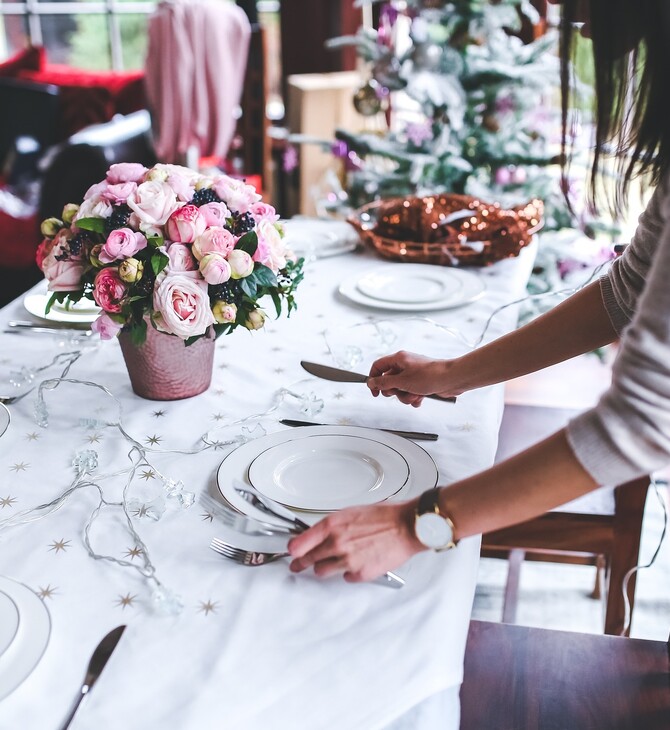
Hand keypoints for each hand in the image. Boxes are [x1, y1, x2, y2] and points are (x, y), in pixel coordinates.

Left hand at [288, 499, 424, 582]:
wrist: (406, 526)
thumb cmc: (384, 516)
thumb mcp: (351, 512)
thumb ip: (334, 526)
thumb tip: (322, 534)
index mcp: (332, 525)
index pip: (300, 543)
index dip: (293, 549)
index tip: (292, 552)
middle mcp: (336, 543)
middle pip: (308, 560)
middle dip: (301, 563)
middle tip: (297, 565)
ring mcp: (347, 560)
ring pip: (322, 571)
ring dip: (324, 568)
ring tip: (330, 563)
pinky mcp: (360, 574)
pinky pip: (345, 577)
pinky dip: (348, 572)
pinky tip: (355, 563)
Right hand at [367, 351, 457, 406]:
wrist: (451, 379)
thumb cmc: (430, 375)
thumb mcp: (402, 381)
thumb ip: (384, 383)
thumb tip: (371, 382)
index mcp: (399, 359)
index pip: (378, 366)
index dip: (374, 379)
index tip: (374, 391)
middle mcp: (405, 365)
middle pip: (389, 381)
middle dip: (393, 391)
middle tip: (399, 392)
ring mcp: (413, 374)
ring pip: (400, 389)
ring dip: (405, 396)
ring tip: (414, 395)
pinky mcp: (421, 383)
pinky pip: (410, 393)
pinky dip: (414, 398)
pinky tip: (420, 398)